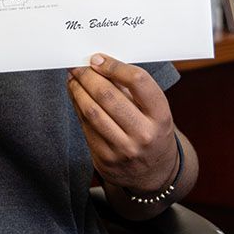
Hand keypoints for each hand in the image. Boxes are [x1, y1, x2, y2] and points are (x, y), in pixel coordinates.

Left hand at [67, 54, 177, 193]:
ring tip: (73, 78)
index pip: (138, 81)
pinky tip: (75, 96)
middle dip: (88, 76)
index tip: (97, 58)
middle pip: (108, 96)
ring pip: (92, 112)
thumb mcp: (155, 111)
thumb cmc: (153, 132)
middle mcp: (144, 134)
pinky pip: (85, 127)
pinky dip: (77, 107)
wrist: (155, 174)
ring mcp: (123, 150)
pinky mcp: (105, 160)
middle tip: (78, 65)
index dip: (114, 66)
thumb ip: (131, 88)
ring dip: (77, 90)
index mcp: (161, 116)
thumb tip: (99, 63)